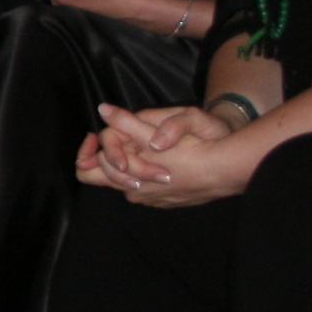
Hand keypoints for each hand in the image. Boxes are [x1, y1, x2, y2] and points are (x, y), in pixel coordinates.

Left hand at [78, 102, 251, 206]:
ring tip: (151, 145)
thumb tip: (103, 109)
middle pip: (106, 176)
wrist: (227, 171)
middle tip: (127, 135)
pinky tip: (166, 159)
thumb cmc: (193, 151)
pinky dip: (149, 173)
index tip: (94, 136)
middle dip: (112, 156)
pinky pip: (147, 186)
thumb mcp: (156, 131)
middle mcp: (135, 193)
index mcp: (126, 177)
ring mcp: (152, 199)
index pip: (85, 172)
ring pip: (128, 181)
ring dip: (133, 164)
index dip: (85, 152)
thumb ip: (126, 122)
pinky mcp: (167, 202)